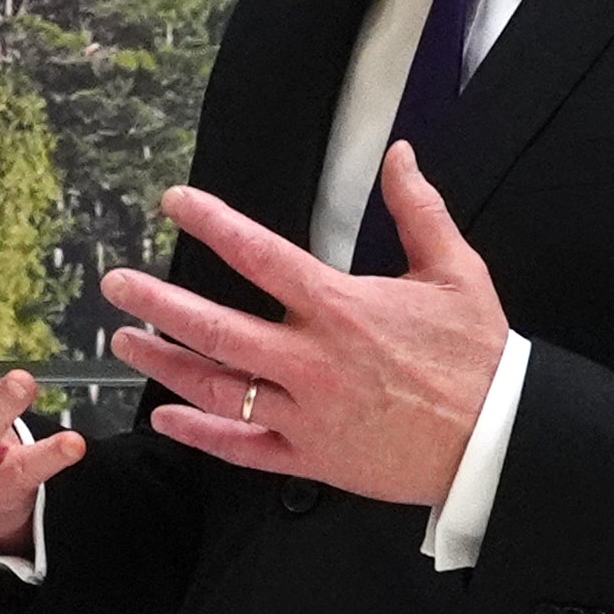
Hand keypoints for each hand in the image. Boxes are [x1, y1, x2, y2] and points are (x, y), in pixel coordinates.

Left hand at [103, 143, 506, 506]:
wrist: (497, 438)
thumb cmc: (478, 356)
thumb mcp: (456, 271)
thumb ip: (418, 209)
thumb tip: (399, 155)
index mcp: (341, 307)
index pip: (259, 255)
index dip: (212, 222)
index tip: (174, 201)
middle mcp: (313, 360)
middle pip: (216, 327)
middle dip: (157, 302)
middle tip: (116, 284)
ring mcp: (307, 413)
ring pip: (217, 387)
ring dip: (164, 363)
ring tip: (124, 341)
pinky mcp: (311, 457)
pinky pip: (242, 447)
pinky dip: (199, 434)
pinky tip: (164, 416)